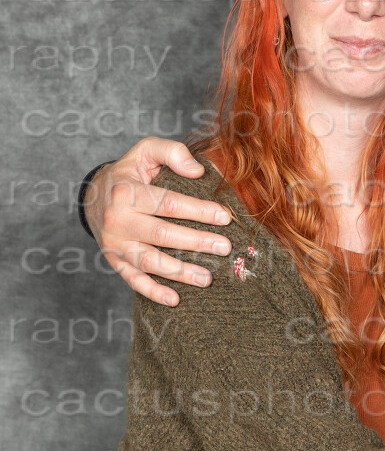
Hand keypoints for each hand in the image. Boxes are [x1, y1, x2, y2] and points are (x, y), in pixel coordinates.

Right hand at [85, 138, 231, 306]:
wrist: (93, 196)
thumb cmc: (129, 173)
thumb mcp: (145, 151)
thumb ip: (172, 153)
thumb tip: (199, 171)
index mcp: (126, 192)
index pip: (168, 203)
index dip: (198, 210)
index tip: (225, 217)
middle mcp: (118, 220)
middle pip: (162, 234)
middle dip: (196, 242)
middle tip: (224, 247)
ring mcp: (115, 244)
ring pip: (149, 261)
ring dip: (180, 272)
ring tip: (208, 278)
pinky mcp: (115, 261)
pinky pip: (133, 280)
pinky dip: (153, 291)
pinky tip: (175, 299)